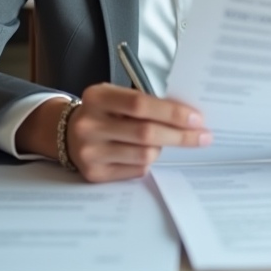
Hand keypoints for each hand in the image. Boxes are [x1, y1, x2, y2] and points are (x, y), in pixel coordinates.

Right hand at [66, 83, 211, 181]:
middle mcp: (90, 125)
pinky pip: (136, 170)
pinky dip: (147, 161)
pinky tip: (142, 153)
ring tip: (162, 141)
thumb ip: (144, 102)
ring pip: (145, 155)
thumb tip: (186, 115)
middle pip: (146, 133)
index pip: (140, 104)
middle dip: (180, 136)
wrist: (67, 133)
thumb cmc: (103, 111)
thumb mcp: (116, 96)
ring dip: (162, 149)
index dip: (172, 112)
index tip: (196, 118)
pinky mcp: (94, 174)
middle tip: (202, 136)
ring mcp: (90, 152)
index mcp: (97, 97)